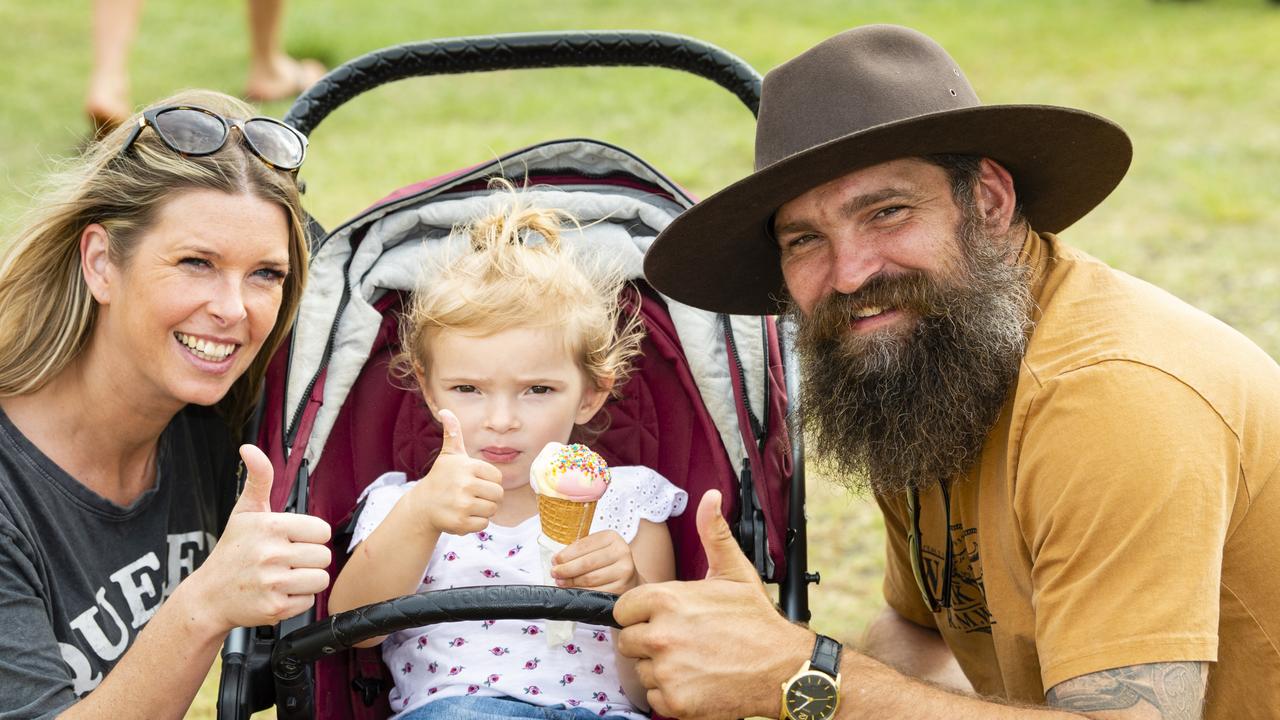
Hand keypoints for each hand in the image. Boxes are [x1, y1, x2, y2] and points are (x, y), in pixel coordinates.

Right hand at [190, 444, 331, 629]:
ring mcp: (272, 582)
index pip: (321, 530)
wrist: (208, 596)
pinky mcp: (275, 608)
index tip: (292, 539)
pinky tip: (278, 593)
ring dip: (306, 580)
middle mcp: (271, 553)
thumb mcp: (244, 512)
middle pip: (324, 556)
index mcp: (270, 526)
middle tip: (286, 560)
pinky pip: (309, 602)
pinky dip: (297, 600)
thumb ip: (259, 479)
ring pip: (320, 579)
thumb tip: (250, 449)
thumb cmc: (232, 551)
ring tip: (284, 576)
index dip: (310, 536)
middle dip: (309, 559)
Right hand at [412, 409, 502, 534]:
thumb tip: (445, 411)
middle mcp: (465, 485)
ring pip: (492, 510)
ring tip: (467, 504)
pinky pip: (484, 524)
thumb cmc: (441, 478)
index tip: (474, 481)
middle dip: (489, 497)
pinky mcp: (460, 523)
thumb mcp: (449, 454)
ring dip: (482, 510)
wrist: (422, 505)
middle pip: (498, 495)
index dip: (489, 481)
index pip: (497, 477)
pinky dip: (476, 523)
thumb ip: (453, 433)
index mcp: (467, 466)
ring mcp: (462, 505)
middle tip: (472, 495)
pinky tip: (462, 516)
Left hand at [552, 530, 638, 593]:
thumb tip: (557, 561)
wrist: (630, 579)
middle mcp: (621, 551)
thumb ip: (579, 551)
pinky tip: (574, 591)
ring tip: (561, 582)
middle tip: (554, 573)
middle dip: (566, 569)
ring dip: (572, 582)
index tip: (555, 561)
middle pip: (586, 563)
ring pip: (590, 578)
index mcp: (612, 537)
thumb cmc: (608, 562)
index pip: (583, 545)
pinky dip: (582, 592)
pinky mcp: (622, 588)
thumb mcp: (596, 549)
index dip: (565, 554)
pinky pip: (596, 592)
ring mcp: (624, 570)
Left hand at [613, 490, 811, 719]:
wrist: (783, 668)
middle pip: (628, 641)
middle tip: (682, 640)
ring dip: (661, 668)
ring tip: (694, 659)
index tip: (663, 618)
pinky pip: (655, 696)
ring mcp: (667, 670)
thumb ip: (713, 533)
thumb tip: (709, 497)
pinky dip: (672, 693)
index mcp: (667, 600)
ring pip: (642, 670)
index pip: (623, 610)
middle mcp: (661, 635)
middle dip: (649, 641)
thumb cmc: (757, 621)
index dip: (641, 614)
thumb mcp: (735, 571)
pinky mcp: (675, 701)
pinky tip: (696, 681)